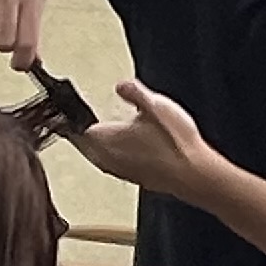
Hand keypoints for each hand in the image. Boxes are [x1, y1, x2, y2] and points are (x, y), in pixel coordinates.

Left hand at [73, 79, 219, 201]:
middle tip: (83, 120)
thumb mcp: (154, 105)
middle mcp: (106, 158)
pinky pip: (114, 164)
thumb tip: (121, 85)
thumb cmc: (173, 143)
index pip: (76, 127)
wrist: (193, 175)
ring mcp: (119, 171)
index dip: (75, 116)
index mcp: (104, 138)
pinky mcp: (133, 179)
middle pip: (85, 144)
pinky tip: (128, 148)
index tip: (72, 109)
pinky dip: (115, 155)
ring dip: (99, 145)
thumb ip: (134, 92)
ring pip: (98, 156)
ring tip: (104, 132)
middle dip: (84, 131)